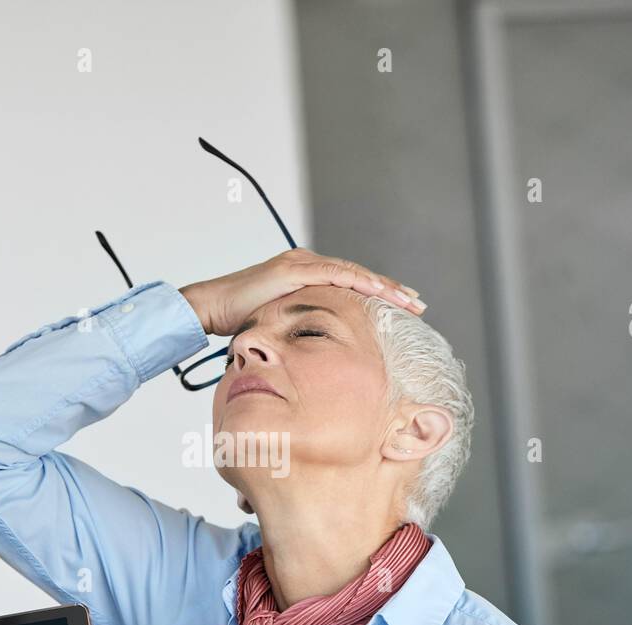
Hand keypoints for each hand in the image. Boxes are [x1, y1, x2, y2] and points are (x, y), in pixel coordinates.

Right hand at [179, 248, 425, 335]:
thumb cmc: (239, 321)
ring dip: (383, 287)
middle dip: (391, 291)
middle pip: (360, 276)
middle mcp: (308, 264)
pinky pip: (334, 274)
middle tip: (418, 304)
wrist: (212, 306)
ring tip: (409, 300)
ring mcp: (302, 263)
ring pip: (354, 273)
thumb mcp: (279, 326)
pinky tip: (379, 290)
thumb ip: (299, 331)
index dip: (379, 296)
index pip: (352, 284)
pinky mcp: (294, 269)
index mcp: (307, 276)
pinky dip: (359, 282)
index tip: (403, 309)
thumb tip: (314, 355)